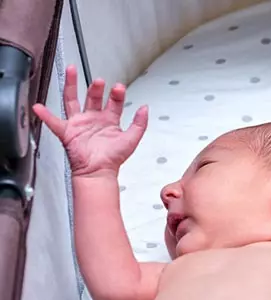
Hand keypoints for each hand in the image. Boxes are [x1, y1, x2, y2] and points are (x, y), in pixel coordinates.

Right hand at [33, 65, 147, 177]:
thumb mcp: (132, 139)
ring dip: (71, 85)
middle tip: (100, 81)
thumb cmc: (113, 159)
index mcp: (109, 121)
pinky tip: (39, 107)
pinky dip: (45, 115)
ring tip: (71, 71)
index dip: (116, 94)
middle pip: (93, 97)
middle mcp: (93, 120)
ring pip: (72, 100)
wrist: (99, 172)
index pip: (113, 102)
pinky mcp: (67, 132)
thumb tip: (145, 108)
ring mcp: (79, 124)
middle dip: (96, 88)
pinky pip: (54, 122)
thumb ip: (140, 123)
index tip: (119, 87)